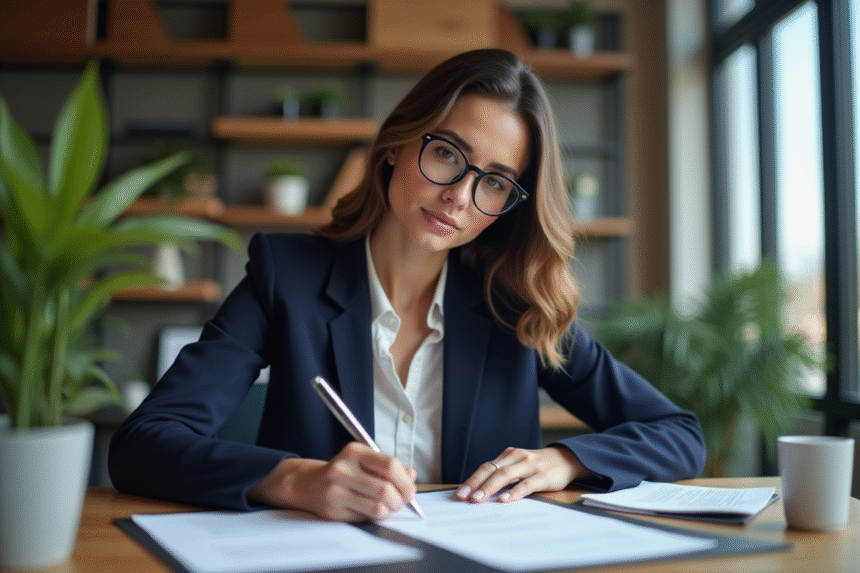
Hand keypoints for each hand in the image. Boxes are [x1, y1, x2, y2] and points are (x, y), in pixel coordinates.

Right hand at [248, 442, 416, 520]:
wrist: (308, 484)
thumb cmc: (343, 471)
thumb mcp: (363, 460)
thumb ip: (388, 466)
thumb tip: (411, 476)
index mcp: (354, 451)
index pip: (389, 465)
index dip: (405, 480)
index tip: (410, 489)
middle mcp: (343, 469)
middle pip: (385, 489)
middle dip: (401, 500)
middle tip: (402, 501)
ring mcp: (336, 490)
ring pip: (378, 508)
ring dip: (390, 511)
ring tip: (388, 507)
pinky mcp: (333, 510)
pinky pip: (365, 518)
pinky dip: (375, 517)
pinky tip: (372, 510)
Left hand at [455, 445, 591, 503]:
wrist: (567, 459)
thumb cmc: (537, 466)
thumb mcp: (518, 466)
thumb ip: (502, 476)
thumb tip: (479, 493)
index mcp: (508, 456)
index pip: (485, 467)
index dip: (471, 480)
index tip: (459, 494)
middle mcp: (516, 457)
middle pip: (491, 470)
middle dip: (475, 484)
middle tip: (463, 498)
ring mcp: (529, 466)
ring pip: (505, 476)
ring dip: (489, 488)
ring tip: (478, 500)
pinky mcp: (542, 476)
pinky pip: (525, 484)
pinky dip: (513, 492)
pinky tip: (504, 500)